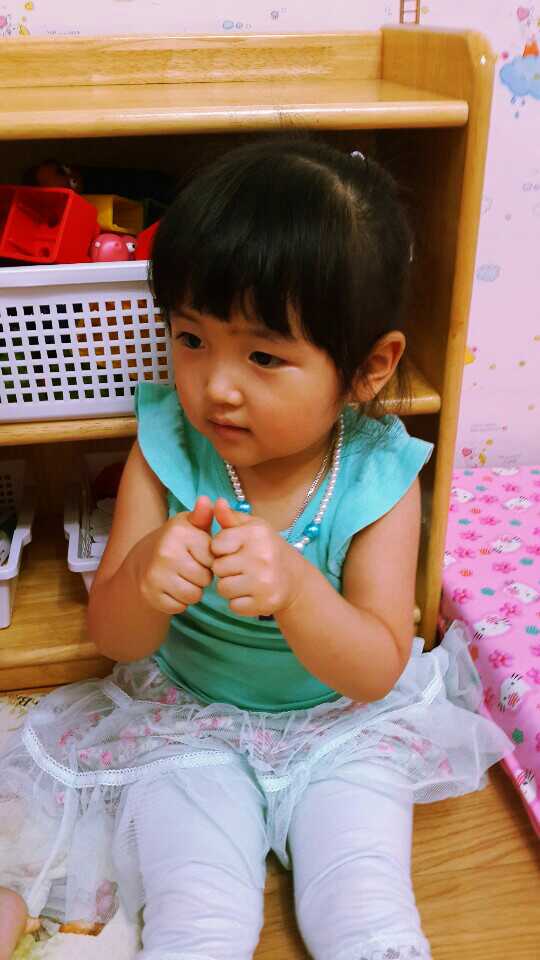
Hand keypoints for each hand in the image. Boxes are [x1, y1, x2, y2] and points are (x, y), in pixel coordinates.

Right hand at [134, 495, 213, 614]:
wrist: (141, 562)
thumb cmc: (176, 543)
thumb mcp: (189, 526)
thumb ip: (203, 516)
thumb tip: (208, 500)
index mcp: (180, 532)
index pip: (214, 558)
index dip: (209, 560)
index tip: (198, 555)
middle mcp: (167, 551)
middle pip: (205, 579)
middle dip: (202, 577)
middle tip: (189, 568)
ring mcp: (156, 574)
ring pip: (194, 596)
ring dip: (192, 591)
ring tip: (182, 579)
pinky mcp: (150, 594)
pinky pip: (179, 607)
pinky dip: (178, 602)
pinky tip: (171, 589)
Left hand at [211, 498, 302, 616]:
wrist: (295, 579)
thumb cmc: (266, 549)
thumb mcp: (252, 528)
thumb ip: (230, 517)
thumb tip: (215, 502)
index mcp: (256, 534)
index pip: (216, 545)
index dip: (221, 550)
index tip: (234, 550)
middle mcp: (262, 556)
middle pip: (217, 568)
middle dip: (224, 569)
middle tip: (241, 567)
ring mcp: (264, 582)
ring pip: (223, 588)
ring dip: (230, 587)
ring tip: (245, 580)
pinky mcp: (265, 603)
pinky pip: (233, 606)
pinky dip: (239, 602)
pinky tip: (251, 594)